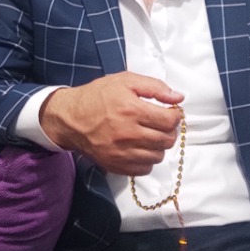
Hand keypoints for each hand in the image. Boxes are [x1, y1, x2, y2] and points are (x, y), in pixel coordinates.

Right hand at [39, 72, 183, 174]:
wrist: (71, 118)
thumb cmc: (98, 96)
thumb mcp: (125, 81)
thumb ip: (155, 87)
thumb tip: (178, 97)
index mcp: (132, 110)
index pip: (169, 121)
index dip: (175, 116)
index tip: (170, 113)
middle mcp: (128, 134)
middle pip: (166, 140)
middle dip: (169, 131)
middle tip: (161, 124)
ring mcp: (121, 153)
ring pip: (157, 156)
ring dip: (158, 146)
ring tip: (149, 135)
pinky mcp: (116, 165)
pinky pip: (144, 169)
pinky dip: (147, 160)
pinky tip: (140, 148)